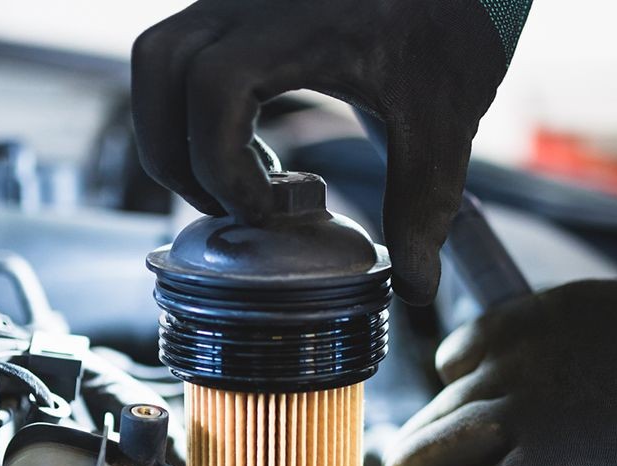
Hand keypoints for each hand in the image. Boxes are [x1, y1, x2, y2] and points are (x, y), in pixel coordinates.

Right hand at [131, 0, 529, 304]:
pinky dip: (191, 108)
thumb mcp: (442, 120)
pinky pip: (184, 53)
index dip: (221, 164)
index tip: (264, 210)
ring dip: (171, 128)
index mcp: (299, 24)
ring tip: (226, 179)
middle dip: (175, 153)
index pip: (214, 90)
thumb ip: (422, 204)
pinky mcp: (244, 8)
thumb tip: (413, 286)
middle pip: (160, 68)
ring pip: (159, 56)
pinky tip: (250, 144)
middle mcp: (253, 0)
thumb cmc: (457, 24)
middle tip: (224, 205)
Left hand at [378, 280, 616, 465]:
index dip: (449, 390)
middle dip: (419, 442)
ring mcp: (530, 405)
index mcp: (540, 315)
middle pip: (441, 404)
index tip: (449, 414)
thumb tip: (555, 379)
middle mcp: (521, 355)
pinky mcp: (552, 458)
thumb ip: (575, 344)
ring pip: (440, 445)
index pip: (459, 352)